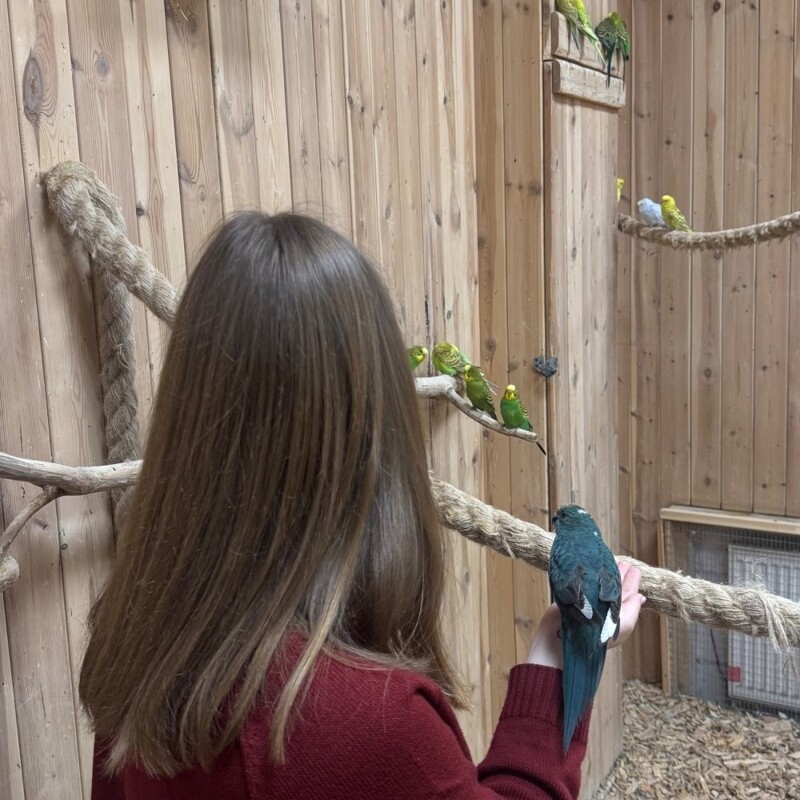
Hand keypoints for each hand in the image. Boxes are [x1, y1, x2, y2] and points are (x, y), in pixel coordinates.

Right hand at [526, 560, 645, 667]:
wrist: (563, 639)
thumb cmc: (596, 636)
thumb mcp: (624, 624)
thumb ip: (633, 609)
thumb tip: (640, 597)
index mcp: (619, 612)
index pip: (628, 593)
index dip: (632, 580)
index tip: (634, 569)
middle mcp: (605, 605)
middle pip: (615, 586)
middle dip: (621, 574)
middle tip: (624, 562)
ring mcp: (590, 600)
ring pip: (600, 583)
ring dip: (605, 572)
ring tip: (609, 560)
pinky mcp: (575, 595)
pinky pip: (585, 582)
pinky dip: (590, 574)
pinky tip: (592, 566)